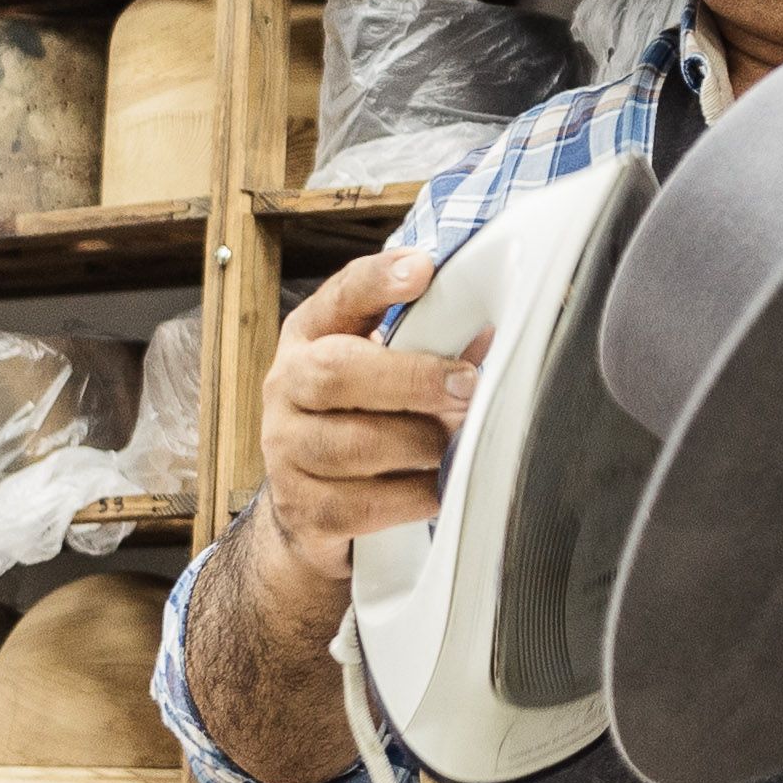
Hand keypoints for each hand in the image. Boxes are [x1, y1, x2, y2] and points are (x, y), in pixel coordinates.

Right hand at [256, 248, 485, 584]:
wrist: (311, 513)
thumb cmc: (362, 423)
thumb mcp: (383, 372)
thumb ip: (428, 345)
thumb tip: (496, 331)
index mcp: (311, 338)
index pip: (341, 296)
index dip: (380, 281)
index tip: (424, 269)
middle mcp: (286, 388)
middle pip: (336, 372)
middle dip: (413, 379)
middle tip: (466, 386)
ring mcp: (286, 451)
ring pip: (353, 444)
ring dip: (419, 443)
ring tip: (455, 444)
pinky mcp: (302, 509)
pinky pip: (364, 504)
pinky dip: (412, 496)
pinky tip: (437, 489)